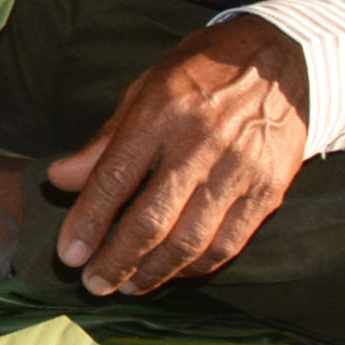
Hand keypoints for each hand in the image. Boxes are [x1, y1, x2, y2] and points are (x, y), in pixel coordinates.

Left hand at [44, 15, 310, 294]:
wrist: (283, 59)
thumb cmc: (201, 73)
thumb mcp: (144, 89)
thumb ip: (104, 141)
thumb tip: (61, 180)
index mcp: (161, 114)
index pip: (116, 179)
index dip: (88, 221)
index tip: (68, 255)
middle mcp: (200, 145)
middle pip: (152, 220)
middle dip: (117, 259)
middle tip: (93, 284)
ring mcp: (239, 171)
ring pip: (191, 241)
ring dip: (155, 272)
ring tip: (128, 285)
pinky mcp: (269, 190)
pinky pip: (229, 242)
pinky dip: (197, 266)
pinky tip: (174, 272)